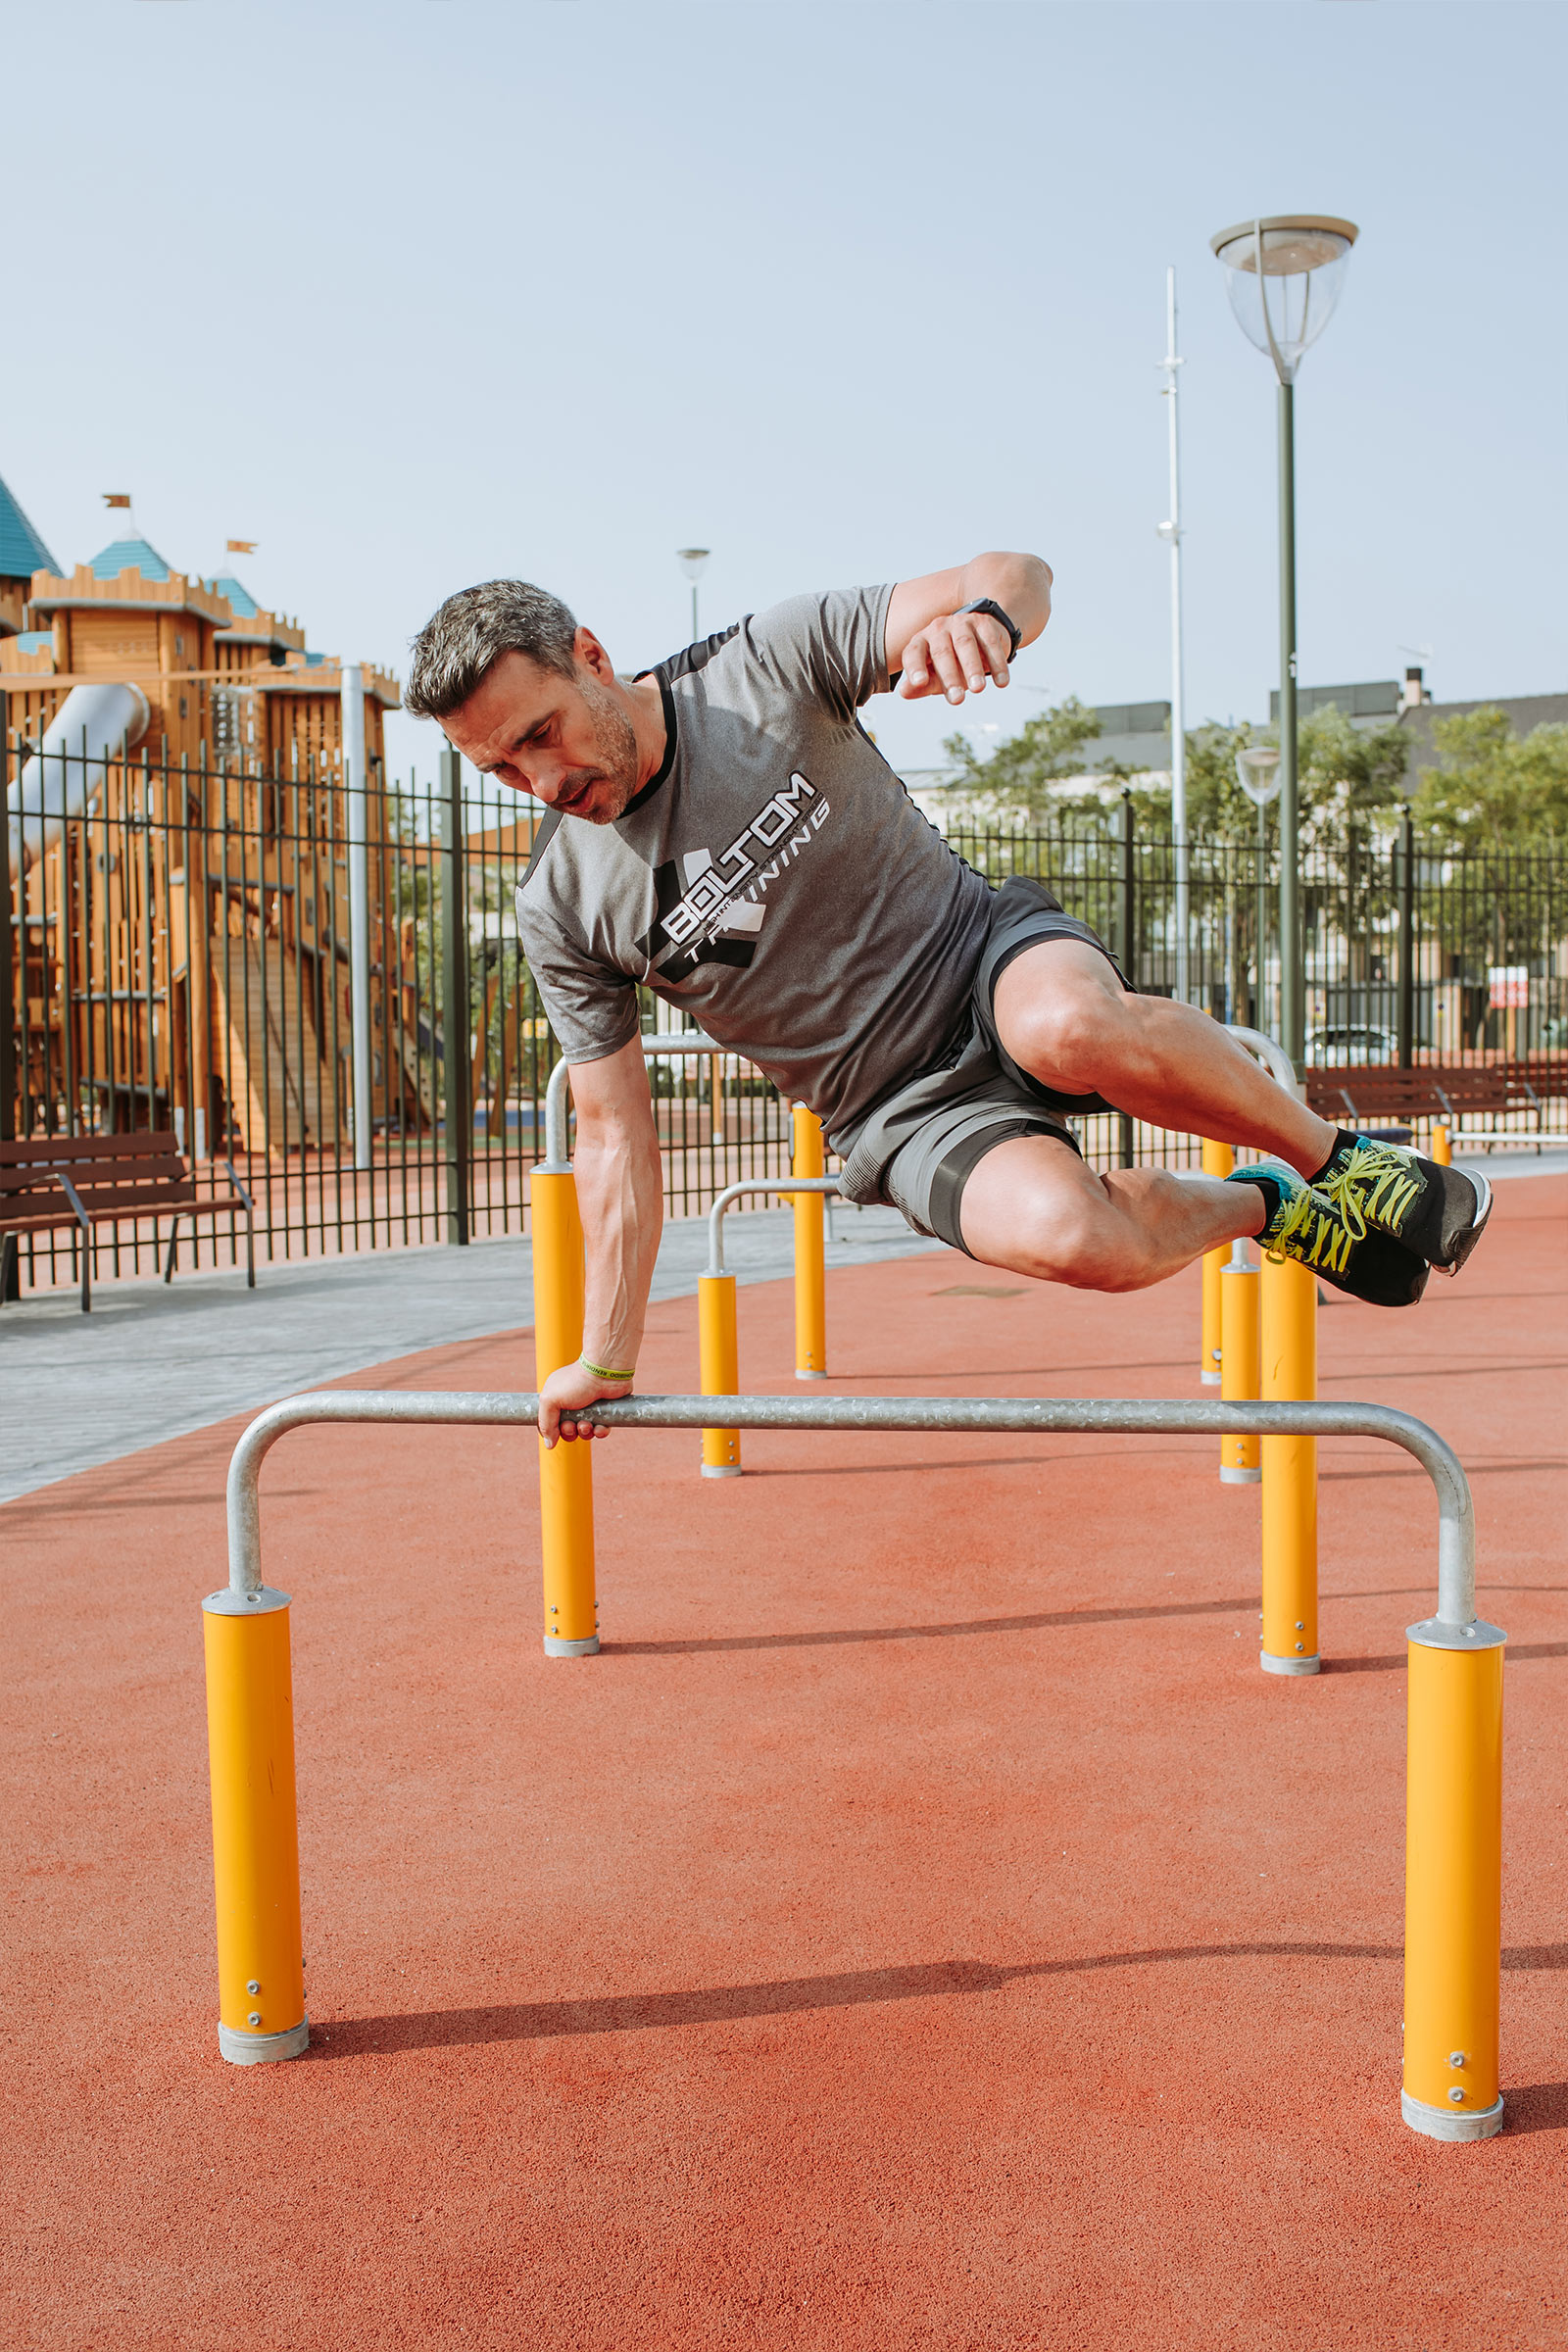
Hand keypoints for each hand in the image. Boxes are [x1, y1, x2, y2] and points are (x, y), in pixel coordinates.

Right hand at [538, 1359, 631, 1445]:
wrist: (605, 1372)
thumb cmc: (577, 1382)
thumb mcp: (550, 1400)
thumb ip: (545, 1423)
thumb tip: (549, 1445)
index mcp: (556, 1397)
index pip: (549, 1421)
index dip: (551, 1431)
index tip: (555, 1431)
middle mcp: (572, 1403)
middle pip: (567, 1429)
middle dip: (568, 1432)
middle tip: (571, 1425)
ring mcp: (589, 1407)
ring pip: (584, 1432)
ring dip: (584, 1432)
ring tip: (586, 1424)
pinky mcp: (606, 1411)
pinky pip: (601, 1429)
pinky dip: (600, 1432)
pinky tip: (600, 1427)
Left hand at [896, 608, 1013, 703]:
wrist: (979, 636)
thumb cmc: (951, 662)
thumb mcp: (935, 675)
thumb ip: (922, 684)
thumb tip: (903, 692)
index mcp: (921, 641)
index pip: (913, 653)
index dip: (915, 667)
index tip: (919, 683)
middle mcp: (938, 628)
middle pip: (942, 652)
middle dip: (950, 677)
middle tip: (957, 700)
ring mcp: (961, 623)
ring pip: (965, 645)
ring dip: (973, 668)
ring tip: (978, 689)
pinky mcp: (984, 623)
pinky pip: (990, 643)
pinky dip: (997, 663)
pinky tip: (1001, 682)